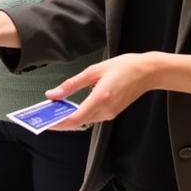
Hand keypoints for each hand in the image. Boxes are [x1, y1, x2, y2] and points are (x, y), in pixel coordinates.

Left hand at [43, 53, 157, 129]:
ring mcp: (110, 113)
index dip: (58, 123)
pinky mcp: (112, 112)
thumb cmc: (123, 67)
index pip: (75, 118)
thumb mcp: (93, 70)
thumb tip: (53, 94)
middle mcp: (106, 110)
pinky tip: (68, 108)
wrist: (148, 72)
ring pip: (84, 121)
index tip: (44, 122)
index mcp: (101, 98)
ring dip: (67, 118)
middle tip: (42, 117)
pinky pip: (91, 117)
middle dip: (59, 121)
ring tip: (51, 112)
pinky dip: (78, 115)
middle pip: (78, 122)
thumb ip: (72, 84)